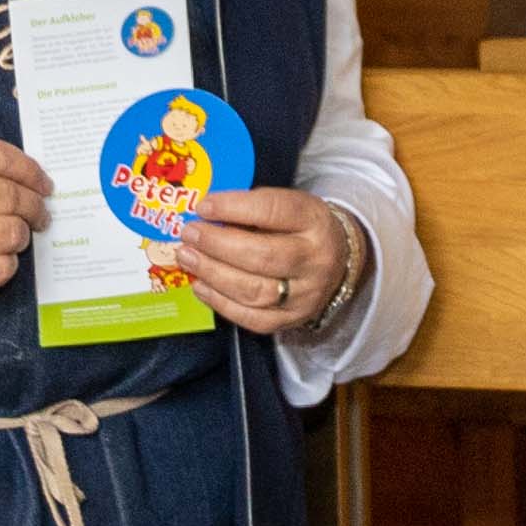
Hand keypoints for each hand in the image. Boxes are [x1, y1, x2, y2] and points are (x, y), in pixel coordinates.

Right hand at [0, 138, 53, 308]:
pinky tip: (0, 257)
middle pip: (8, 195)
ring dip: (23, 234)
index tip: (43, 182)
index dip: (29, 169)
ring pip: (9, 232)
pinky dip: (9, 263)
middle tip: (41, 211)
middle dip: (34, 204)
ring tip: (18, 234)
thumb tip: (29, 175)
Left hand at [180, 183, 364, 336]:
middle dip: (217, 245)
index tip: (204, 206)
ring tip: (187, 257)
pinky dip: (220, 303)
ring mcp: (305, 294)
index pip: (274, 211)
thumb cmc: (300, 228)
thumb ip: (253, 208)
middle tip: (189, 235)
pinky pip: (252, 318)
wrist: (337, 262)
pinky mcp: (292, 320)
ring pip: (254, 290)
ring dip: (213, 274)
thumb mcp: (289, 206)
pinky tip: (200, 286)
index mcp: (314, 220)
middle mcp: (315, 259)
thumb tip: (205, 214)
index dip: (235, 208)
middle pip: (262, 256)